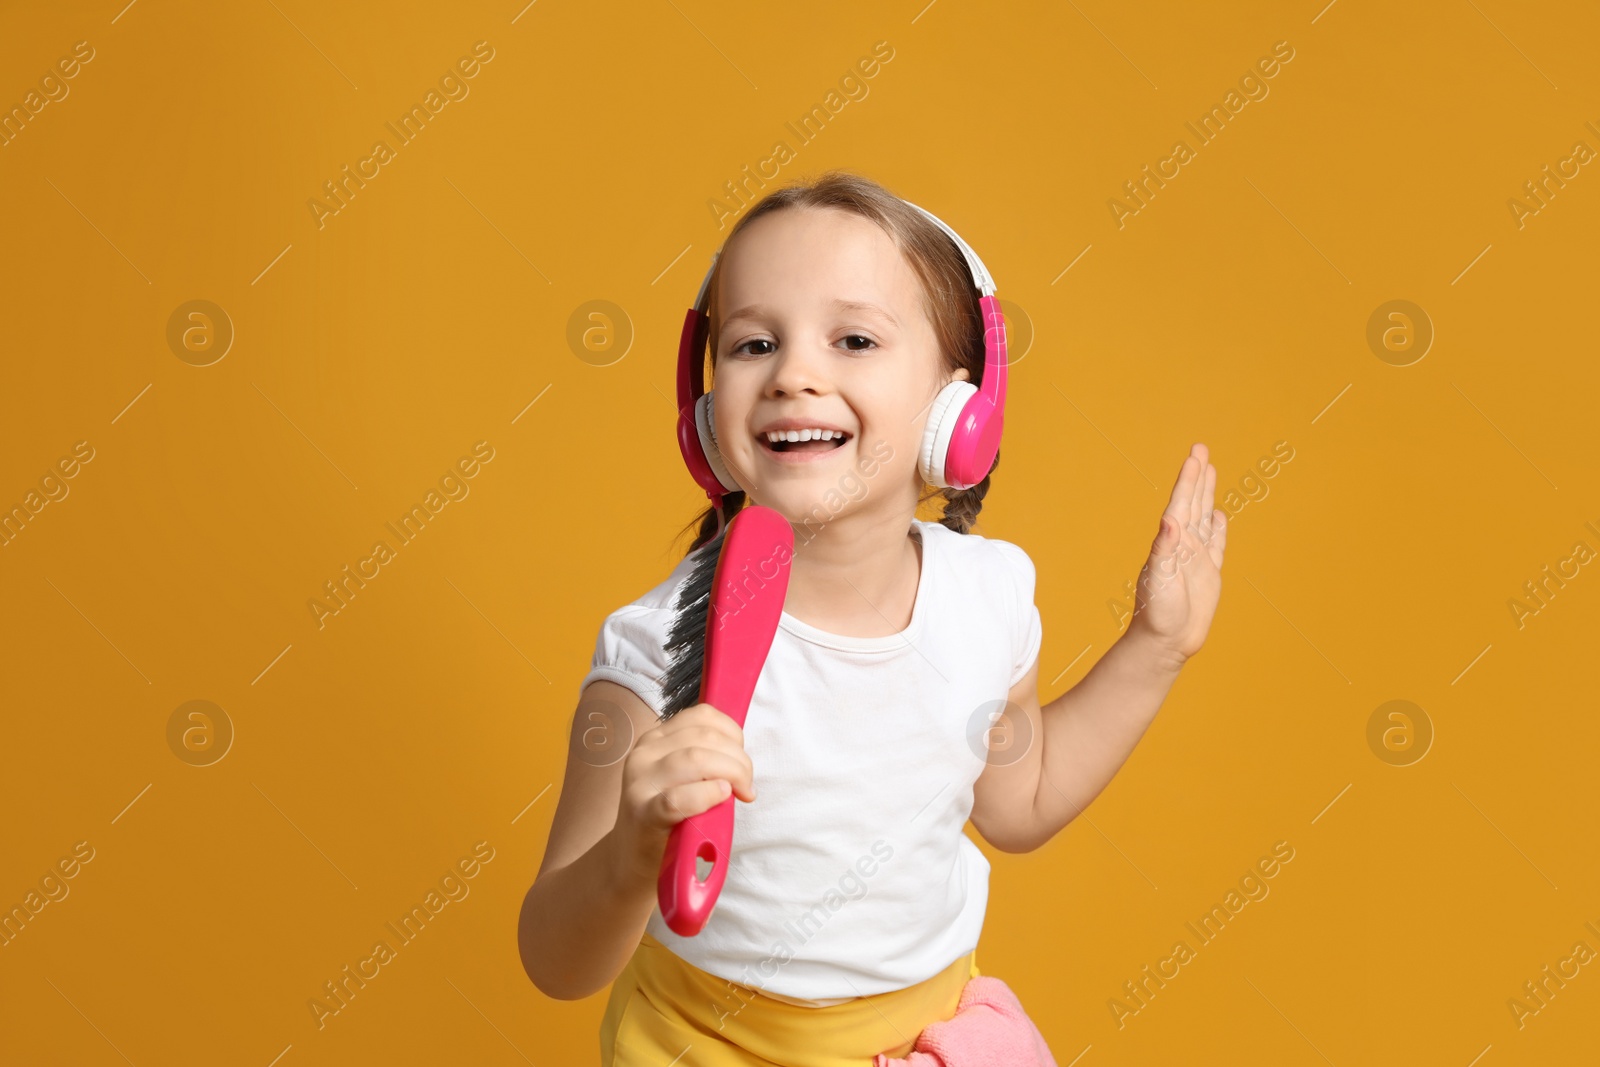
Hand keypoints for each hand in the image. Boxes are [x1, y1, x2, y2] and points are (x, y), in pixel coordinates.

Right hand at [610, 702, 756, 883]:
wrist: (631, 859)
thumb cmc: (668, 816)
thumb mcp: (681, 776)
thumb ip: (704, 757)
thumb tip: (741, 755)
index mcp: (655, 739)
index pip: (702, 716)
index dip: (732, 733)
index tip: (741, 757)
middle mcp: (644, 754)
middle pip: (705, 738)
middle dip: (738, 760)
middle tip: (746, 786)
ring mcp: (640, 783)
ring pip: (696, 759)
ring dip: (731, 774)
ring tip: (740, 794)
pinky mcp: (644, 815)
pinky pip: (678, 798)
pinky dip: (707, 795)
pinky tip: (721, 798)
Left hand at [1128, 443, 1227, 667]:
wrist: (1164, 642)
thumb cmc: (1157, 614)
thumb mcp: (1159, 580)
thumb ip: (1165, 549)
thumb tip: (1170, 519)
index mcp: (1171, 542)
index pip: (1181, 503)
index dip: (1189, 479)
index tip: (1196, 455)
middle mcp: (1182, 545)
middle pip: (1192, 502)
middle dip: (1197, 476)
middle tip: (1201, 447)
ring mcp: (1195, 558)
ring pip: (1203, 517)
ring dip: (1206, 494)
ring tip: (1209, 470)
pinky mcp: (1208, 574)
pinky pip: (1215, 543)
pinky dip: (1217, 527)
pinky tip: (1218, 514)